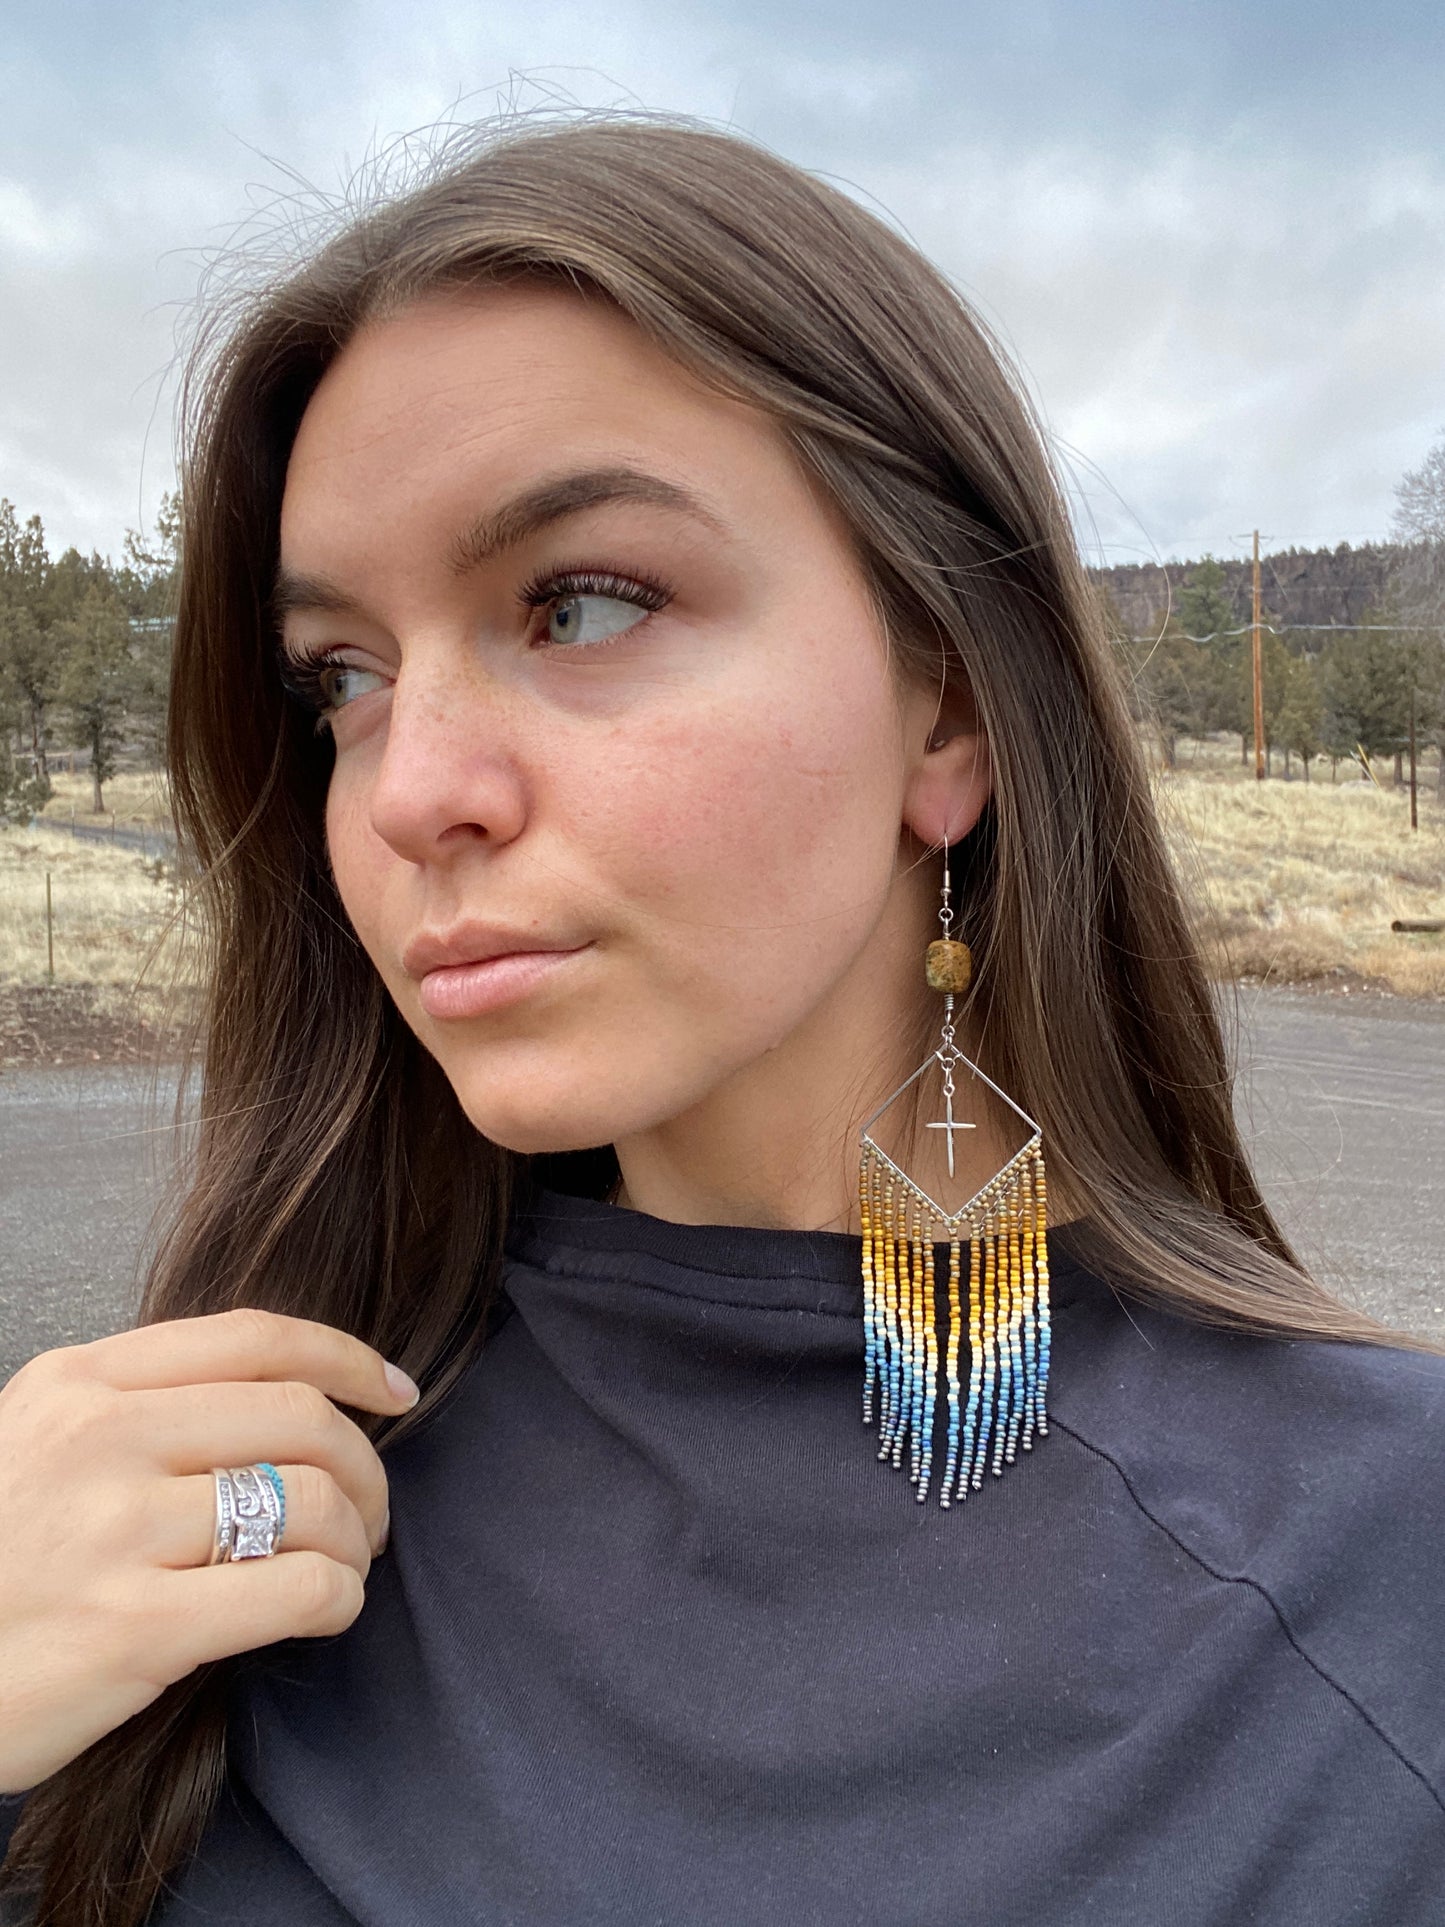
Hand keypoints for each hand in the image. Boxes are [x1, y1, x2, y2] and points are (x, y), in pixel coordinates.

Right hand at [0, 1308, 418, 1794]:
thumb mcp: (36, 1446)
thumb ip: (137, 1409)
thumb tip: (280, 1402)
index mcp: (80, 1381)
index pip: (255, 1336)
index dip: (347, 1358)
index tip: (395, 1389)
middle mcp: (99, 1438)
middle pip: (299, 1415)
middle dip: (366, 1463)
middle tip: (371, 1511)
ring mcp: (116, 1529)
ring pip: (311, 1499)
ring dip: (356, 1538)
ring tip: (345, 1566)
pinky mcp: (135, 1626)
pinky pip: (297, 1587)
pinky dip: (337, 1597)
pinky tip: (325, 1611)